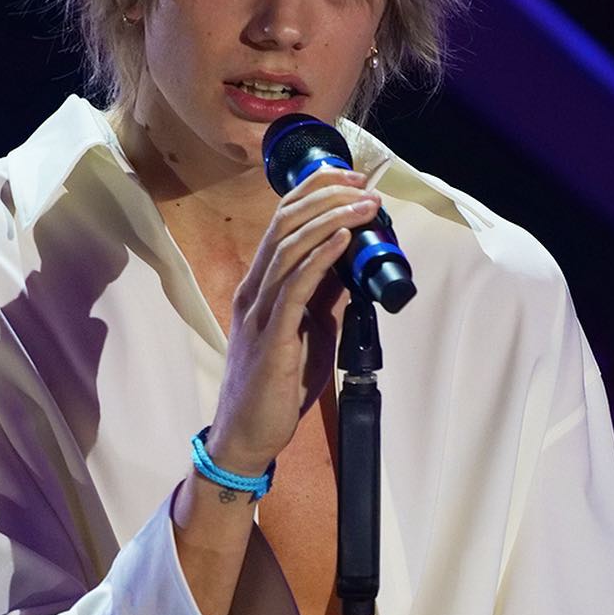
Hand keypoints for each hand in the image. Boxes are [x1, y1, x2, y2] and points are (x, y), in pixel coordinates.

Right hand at [207, 165, 380, 472]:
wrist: (247, 435)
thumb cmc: (274, 388)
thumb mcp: (307, 332)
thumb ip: (323, 297)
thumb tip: (352, 266)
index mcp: (259, 286)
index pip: (281, 222)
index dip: (314, 191)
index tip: (350, 178)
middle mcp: (254, 290)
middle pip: (284, 222)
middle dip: (326, 194)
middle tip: (364, 183)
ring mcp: (259, 312)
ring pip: (290, 247)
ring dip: (332, 219)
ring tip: (366, 205)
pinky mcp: (272, 337)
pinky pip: (296, 286)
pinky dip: (321, 256)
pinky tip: (344, 238)